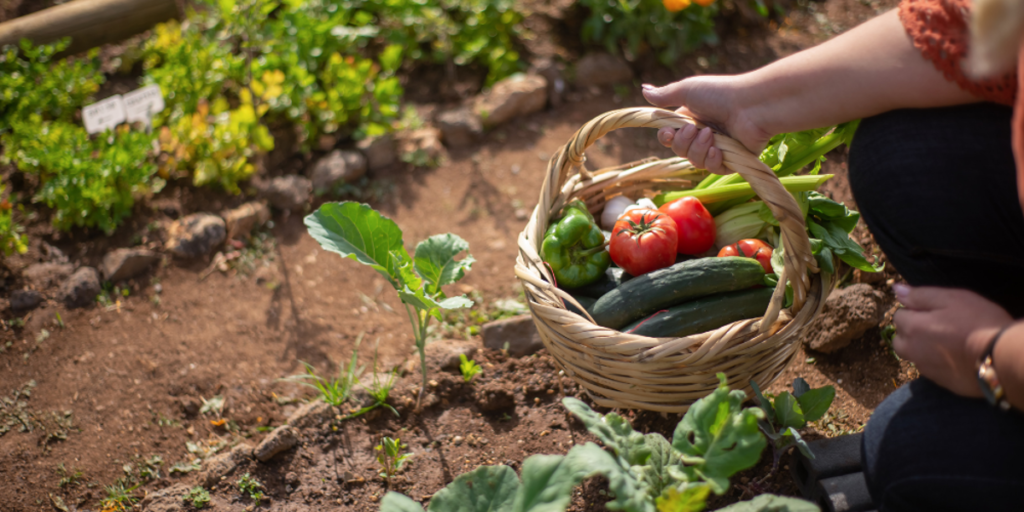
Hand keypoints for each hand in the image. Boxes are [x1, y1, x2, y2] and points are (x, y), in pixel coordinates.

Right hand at [642, 75, 772, 173]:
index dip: (666, 138)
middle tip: (695, 129)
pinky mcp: (732, 160)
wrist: (752, 105)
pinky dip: (712, 161)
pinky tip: (718, 151)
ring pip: (694, 161)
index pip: (670, 136)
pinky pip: (713, 169)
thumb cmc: (720, 93)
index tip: (668, 133)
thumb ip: (665, 95)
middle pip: (679, 151)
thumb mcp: (688, 90)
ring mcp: (717, 148)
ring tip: (711, 135)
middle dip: (683, 142)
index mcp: (691, 119)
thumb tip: (643, 89)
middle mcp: (703, 134)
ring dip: (698, 149)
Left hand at [892, 284, 1012, 396]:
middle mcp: (913, 351)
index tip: (933, 311)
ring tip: (945, 342)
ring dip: (920, 348)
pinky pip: (929, 369)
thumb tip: (896, 289)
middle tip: (936, 326)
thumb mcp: (951, 299)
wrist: (1001, 357)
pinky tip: (953, 357)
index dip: (914, 311)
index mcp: (913, 328)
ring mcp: (926, 369)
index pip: (898, 316)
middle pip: (900, 339)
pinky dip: (935, 362)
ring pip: (913, 356)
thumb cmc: (978, 322)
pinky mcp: (941, 382)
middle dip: (910, 332)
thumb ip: (920, 295)